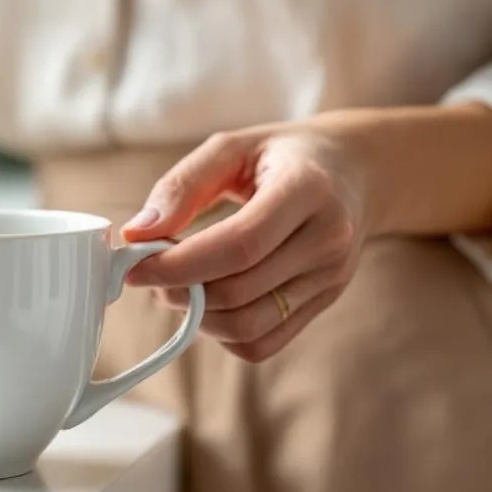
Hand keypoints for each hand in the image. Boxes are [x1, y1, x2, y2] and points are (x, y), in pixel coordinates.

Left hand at [121, 126, 370, 361]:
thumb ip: (181, 186)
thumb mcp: (231, 148)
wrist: (357, 172)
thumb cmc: (283, 155)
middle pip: (238, 291)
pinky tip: (210, 300)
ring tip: (178, 284)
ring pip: (248, 326)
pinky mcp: (323, 303)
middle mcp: (328, 239)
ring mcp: (330, 278)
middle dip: (178, 290)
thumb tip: (137, 233)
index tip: (134, 265)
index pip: (239, 245)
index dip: (179, 264)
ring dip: (197, 315)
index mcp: (307, 190)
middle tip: (149, 271)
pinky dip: (223, 332)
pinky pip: (263, 343)